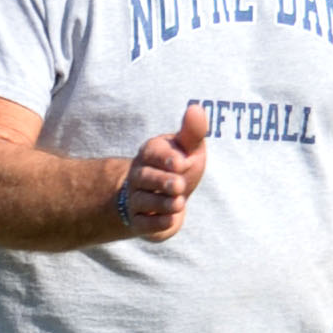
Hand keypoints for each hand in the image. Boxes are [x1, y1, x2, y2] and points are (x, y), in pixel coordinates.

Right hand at [120, 104, 208, 241]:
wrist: (164, 198)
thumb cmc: (179, 168)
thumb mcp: (189, 148)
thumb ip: (193, 131)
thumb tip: (196, 108)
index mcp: (150, 154)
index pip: (152, 153)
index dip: (166, 158)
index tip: (182, 162)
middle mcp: (139, 176)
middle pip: (144, 178)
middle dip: (162, 182)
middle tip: (179, 186)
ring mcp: (136, 200)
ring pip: (144, 201)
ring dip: (162, 202)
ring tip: (179, 202)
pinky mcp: (139, 222)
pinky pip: (144, 224)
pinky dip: (158, 222)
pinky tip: (172, 218)